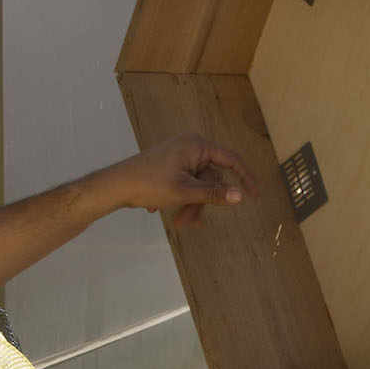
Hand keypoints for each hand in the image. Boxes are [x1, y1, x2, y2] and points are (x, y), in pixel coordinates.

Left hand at [108, 133, 257, 226]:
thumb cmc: (148, 184)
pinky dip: (180, 198)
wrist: (115, 185)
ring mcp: (180, 155)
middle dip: (202, 202)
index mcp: (197, 145)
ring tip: (176, 222)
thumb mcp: (185, 192)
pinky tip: (159, 207)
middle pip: (212, 178)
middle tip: (187, 223)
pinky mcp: (172, 164)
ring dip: (190, 204)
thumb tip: (240, 196)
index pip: (231, 160)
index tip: (254, 196)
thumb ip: (214, 194)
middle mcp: (191, 146)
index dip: (245, 178)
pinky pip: (187, 183)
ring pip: (199, 185)